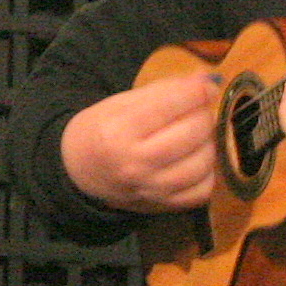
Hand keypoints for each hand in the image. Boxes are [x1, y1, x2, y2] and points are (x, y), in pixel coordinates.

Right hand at [62, 68, 224, 212]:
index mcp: (120, 130)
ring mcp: (151, 189)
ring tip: (195, 135)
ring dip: (208, 142)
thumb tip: (207, 80)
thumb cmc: (101, 130)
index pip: (175, 102)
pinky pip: (202, 190)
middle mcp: (136, 163)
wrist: (78, 172)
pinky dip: (206, 172)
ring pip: (204, 161)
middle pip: (194, 131)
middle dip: (203, 114)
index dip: (199, 90)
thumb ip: (165, 90)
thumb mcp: (122, 102)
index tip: (205, 86)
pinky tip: (193, 160)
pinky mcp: (162, 206)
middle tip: (197, 110)